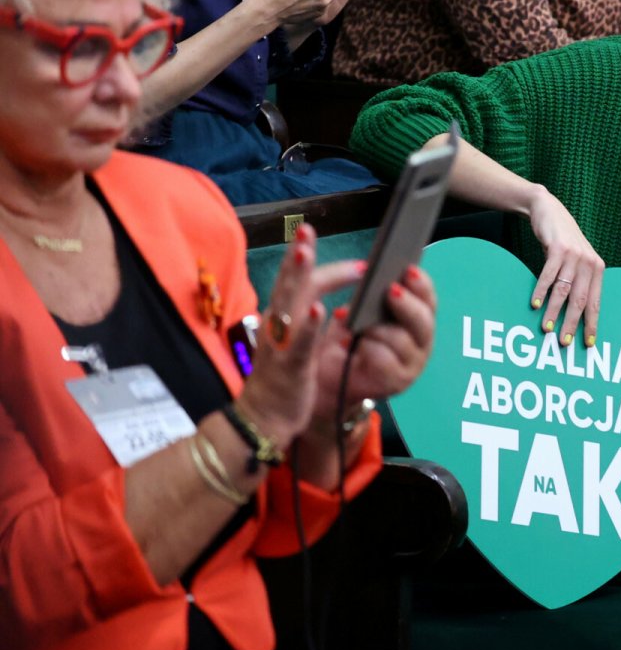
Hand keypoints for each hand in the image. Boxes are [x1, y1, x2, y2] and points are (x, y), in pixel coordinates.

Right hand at [236, 224, 364, 449]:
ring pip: (288, 306)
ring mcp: (280, 344)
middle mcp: (277, 325)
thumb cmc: (283, 378)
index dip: (312, 261)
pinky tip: (320, 310)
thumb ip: (305, 316)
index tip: (328, 243)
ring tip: (306, 253)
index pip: (297, 281)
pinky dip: (308, 327)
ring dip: (298, 279)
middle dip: (297, 255)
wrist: (263, 420)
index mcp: (281, 317)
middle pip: (287, 284)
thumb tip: (323, 294)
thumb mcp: (296, 341)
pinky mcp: (288, 367)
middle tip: (308, 229)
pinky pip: (298, 344)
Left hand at [312, 263, 436, 423]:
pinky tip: (348, 343)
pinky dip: (366, 349)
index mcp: (417, 318)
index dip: (421, 284)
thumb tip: (374, 275)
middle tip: (390, 291)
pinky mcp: (398, 382)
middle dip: (406, 303)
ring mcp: (414, 364)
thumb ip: (373, 296)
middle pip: (423, 319)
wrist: (331, 378)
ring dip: (377, 329)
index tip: (407, 270)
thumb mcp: (360, 312)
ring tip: (356, 323)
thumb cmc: (348, 339)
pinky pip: (385, 361)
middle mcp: (422, 341)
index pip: (428, 298)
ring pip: (402, 340)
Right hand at [525, 186, 604, 350]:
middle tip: (564, 342)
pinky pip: (549, 275)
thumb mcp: (577, 261)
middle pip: (581, 300)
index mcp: (597, 269)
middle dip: (572, 323)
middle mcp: (590, 263)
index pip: (595, 302)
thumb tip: (575, 314)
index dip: (592, 324)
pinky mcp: (559, 249)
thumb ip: (579, 282)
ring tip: (546, 328)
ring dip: (554, 311)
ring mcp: (575, 255)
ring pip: (564, 290)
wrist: (549, 211)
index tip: (588, 343)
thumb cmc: (563, 242)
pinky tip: (535, 304)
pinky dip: (541, 291)